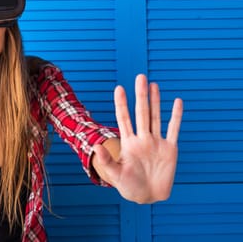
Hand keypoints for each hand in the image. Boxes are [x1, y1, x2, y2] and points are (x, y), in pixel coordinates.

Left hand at [92, 74, 182, 203]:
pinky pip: (173, 129)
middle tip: (140, 77)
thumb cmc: (129, 186)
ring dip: (155, 101)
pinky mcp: (170, 149)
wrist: (147, 196)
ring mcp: (156, 142)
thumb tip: (96, 147)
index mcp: (128, 142)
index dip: (121, 104)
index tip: (119, 88)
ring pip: (155, 117)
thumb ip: (107, 161)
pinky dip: (176, 116)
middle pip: (141, 113)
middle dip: (140, 95)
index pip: (123, 118)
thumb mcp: (115, 174)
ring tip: (153, 84)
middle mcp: (142, 138)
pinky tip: (177, 102)